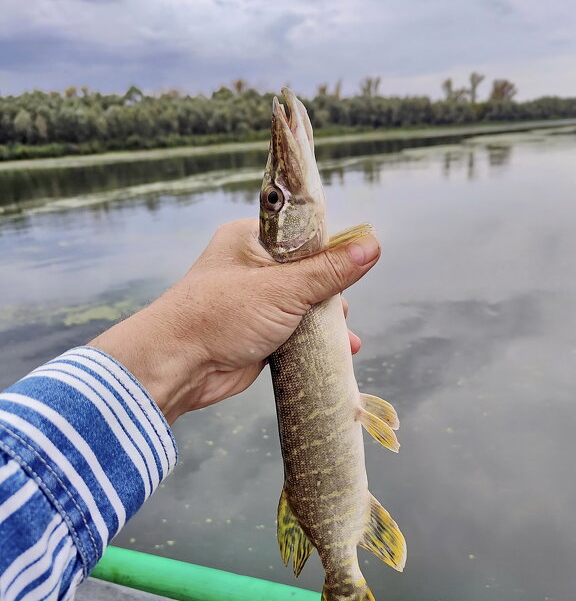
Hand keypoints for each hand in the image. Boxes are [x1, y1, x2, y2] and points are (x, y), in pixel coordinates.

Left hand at [89, 217, 379, 423]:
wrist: (178, 367)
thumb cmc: (220, 316)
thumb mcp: (283, 289)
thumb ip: (329, 270)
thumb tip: (373, 245)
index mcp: (251, 238)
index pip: (304, 233)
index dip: (332, 249)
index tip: (353, 266)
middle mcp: (253, 266)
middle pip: (311, 271)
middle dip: (333, 294)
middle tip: (340, 312)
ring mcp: (256, 301)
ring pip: (307, 304)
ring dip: (328, 322)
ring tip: (344, 339)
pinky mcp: (259, 332)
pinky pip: (297, 330)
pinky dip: (316, 340)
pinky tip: (340, 350)